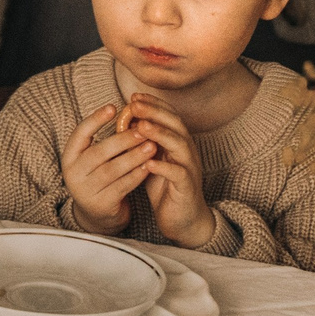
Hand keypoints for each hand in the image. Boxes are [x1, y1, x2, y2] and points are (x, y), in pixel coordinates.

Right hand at [59, 105, 156, 236]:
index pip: (80, 133)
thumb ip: (106, 140)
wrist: (98, 215)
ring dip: (134, 156)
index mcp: (70, 156)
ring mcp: (86, 191)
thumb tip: (129, 112)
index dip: (95, 119)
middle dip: (122, 139)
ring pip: (112, 170)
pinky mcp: (101, 205)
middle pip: (99, 152)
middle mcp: (73, 173)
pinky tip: (149, 166)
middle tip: (143, 129)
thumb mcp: (95, 159)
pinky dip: (136, 175)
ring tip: (151, 146)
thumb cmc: (100, 177)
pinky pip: (121, 187)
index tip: (114, 107)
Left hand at [118, 94, 215, 248]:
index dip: (153, 104)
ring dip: (160, 134)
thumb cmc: (165, 186)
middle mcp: (187, 151)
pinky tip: (148, 163)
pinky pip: (178, 173)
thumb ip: (142, 142)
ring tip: (141, 127)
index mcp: (179, 142)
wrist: (183, 218)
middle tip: (135, 105)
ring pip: (179, 145)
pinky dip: (164, 167)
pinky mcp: (187, 187)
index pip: (169, 116)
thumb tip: (125, 122)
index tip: (134, 97)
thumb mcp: (151, 159)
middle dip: (155, 112)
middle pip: (175, 124)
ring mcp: (190, 168)